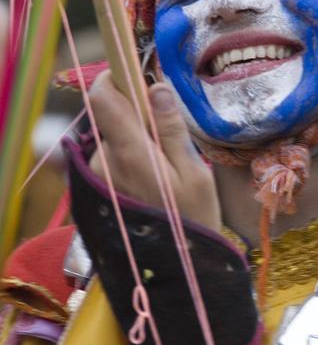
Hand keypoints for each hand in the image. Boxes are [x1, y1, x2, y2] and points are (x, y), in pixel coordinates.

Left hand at [88, 71, 220, 231]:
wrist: (175, 271)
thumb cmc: (192, 221)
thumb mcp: (194, 172)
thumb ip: (172, 128)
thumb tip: (156, 87)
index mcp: (129, 153)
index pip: (102, 97)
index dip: (114, 76)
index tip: (135, 73)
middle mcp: (105, 162)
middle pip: (111, 115)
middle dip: (137, 114)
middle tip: (170, 135)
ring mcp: (98, 177)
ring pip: (113, 136)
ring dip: (136, 138)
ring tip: (166, 166)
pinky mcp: (97, 189)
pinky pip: (112, 157)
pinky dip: (130, 157)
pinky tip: (153, 180)